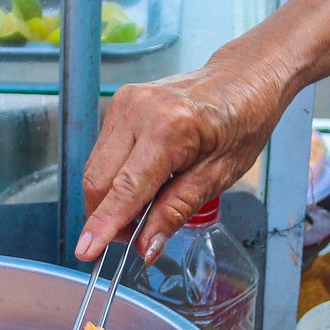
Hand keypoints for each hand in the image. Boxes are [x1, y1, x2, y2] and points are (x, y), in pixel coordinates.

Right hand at [75, 58, 290, 261]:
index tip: (86, 251)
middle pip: (99, 180)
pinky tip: (141, 183)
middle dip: (106, 217)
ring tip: (142, 210)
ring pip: (96, 168)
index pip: (125, 188)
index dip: (103, 224)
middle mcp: (139, 110)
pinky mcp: (120, 104)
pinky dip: (114, 177)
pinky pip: (103, 153)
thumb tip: (146, 247)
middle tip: (131, 238)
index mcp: (170, 128)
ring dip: (109, 199)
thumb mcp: (219, 175)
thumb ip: (177, 211)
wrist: (243, 78)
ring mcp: (125, 103)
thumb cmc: (242, 122)